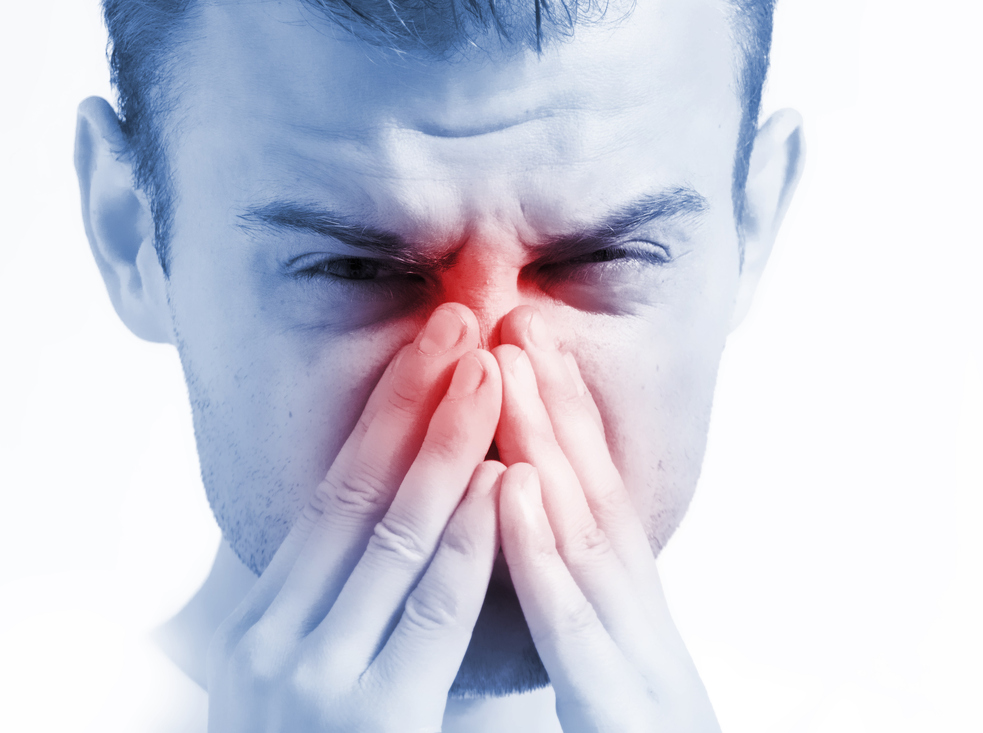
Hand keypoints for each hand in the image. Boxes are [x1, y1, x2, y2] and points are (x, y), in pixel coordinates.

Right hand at [207, 304, 502, 732]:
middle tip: (468, 318)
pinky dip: (468, 540)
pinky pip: (428, 613)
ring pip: (394, 538)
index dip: (389, 410)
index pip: (338, 491)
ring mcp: (315, 676)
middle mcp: (278, 636)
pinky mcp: (368, 717)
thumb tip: (381, 518)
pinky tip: (501, 481)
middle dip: (421, 401)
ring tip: (495, 369)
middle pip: (361, 494)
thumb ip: (338, 599)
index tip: (435, 340)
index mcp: (269, 615)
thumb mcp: (308, 667)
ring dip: (450, 445)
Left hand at [493, 307, 720, 732]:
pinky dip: (545, 553)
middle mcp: (647, 635)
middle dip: (555, 408)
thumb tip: (556, 571)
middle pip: (595, 505)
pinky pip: (576, 629)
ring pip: (590, 543)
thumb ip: (599, 637)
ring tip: (511, 362)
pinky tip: (515, 486)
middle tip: (516, 314)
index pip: (593, 512)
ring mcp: (644, 671)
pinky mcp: (629, 714)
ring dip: (549, 447)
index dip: (562, 429)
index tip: (527, 351)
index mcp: (635, 633)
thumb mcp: (620, 698)